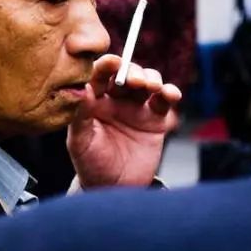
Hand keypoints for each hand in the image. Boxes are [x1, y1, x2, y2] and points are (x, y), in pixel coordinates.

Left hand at [67, 54, 181, 188]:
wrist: (114, 189)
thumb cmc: (90, 164)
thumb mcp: (80, 141)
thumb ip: (81, 115)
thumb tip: (82, 88)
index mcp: (93, 100)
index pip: (99, 75)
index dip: (106, 65)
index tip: (112, 61)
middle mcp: (115, 99)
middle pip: (126, 73)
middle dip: (131, 71)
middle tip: (134, 80)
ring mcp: (136, 107)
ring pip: (147, 81)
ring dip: (150, 78)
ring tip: (150, 87)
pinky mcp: (156, 119)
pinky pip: (164, 100)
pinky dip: (170, 93)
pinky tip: (170, 94)